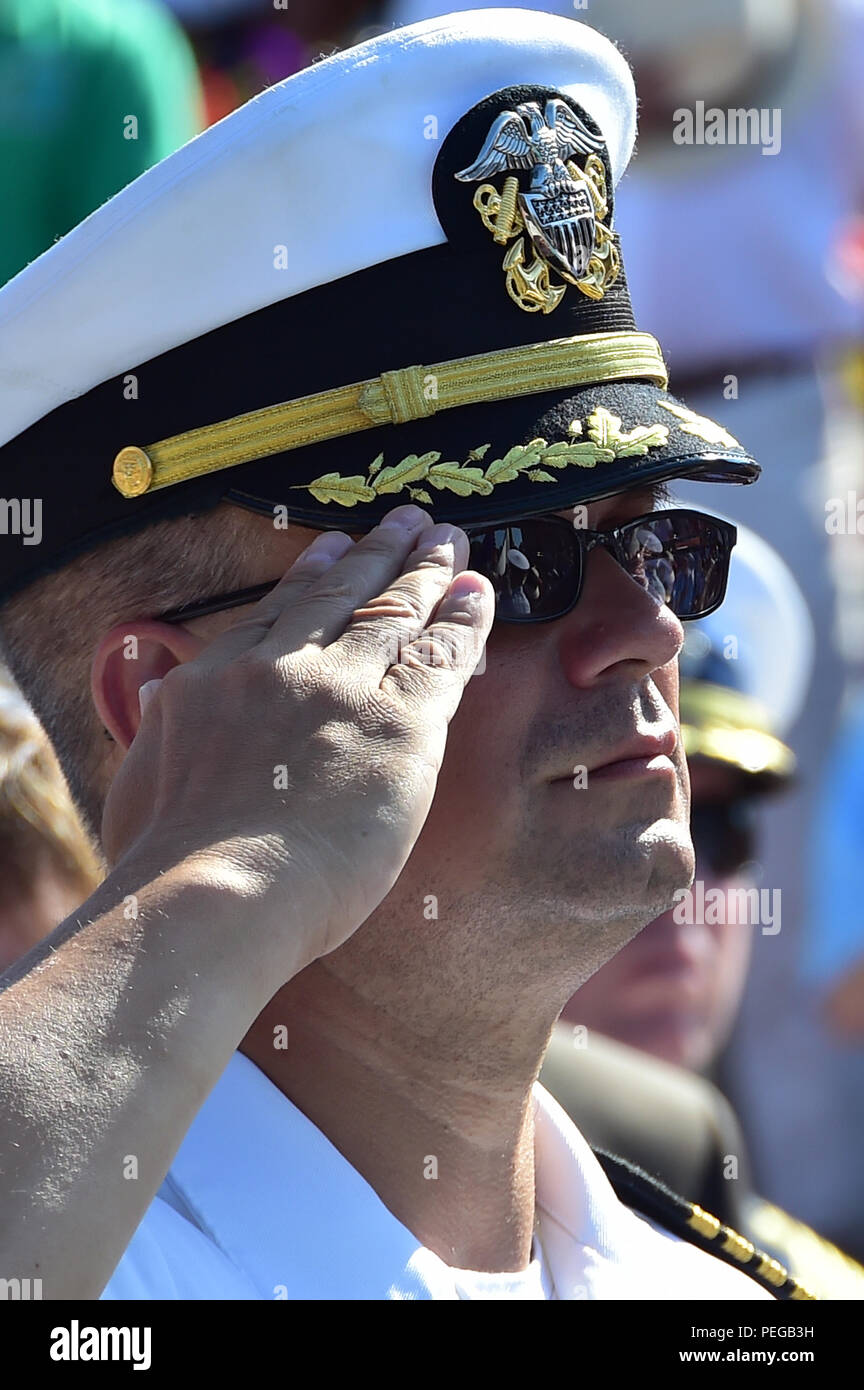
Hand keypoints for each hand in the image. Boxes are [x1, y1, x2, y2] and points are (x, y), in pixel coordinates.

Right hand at [101, 505, 493, 978]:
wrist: (211, 894)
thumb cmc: (165, 862)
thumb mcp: (137, 778)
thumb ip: (155, 725)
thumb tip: (157, 690)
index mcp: (215, 679)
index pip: (277, 611)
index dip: (312, 573)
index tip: (333, 545)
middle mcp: (279, 668)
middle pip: (340, 595)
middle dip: (379, 552)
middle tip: (409, 522)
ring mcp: (340, 690)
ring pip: (394, 612)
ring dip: (426, 569)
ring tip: (450, 540)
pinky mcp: (399, 725)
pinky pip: (441, 657)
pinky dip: (463, 620)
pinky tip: (480, 595)